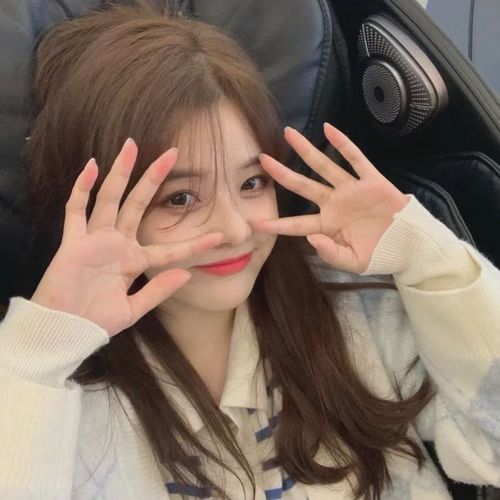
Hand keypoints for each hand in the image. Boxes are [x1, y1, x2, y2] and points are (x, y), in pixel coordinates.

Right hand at [31, 139, 222, 336]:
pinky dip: (82, 189)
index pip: (170, 249)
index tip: (220, 235)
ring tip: (131, 146)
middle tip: (172, 153)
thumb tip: (187, 275)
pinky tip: (92, 166)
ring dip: (120, 172)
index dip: (193, 242)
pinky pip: (76, 210)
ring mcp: (95, 240)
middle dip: (153, 178)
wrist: (66, 331)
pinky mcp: (74, 242)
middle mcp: (118, 244)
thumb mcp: (134, 309)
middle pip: (138, 204)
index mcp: (135, 261)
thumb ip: (159, 291)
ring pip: (110, 198)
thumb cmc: (97, 321)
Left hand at [253, 123, 408, 273]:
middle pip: (303, 186)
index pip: (297, 225)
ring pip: (324, 167)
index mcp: (327, 226)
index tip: (255, 223)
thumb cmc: (379, 254)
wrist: (409, 245)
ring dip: (306, 150)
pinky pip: (356, 159)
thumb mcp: (352, 262)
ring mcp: (351, 190)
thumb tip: (311, 240)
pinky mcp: (371, 181)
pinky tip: (329, 129)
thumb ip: (330, 254)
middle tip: (262, 160)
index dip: (277, 224)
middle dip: (282, 174)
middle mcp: (334, 204)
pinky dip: (344, 144)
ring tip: (288, 133)